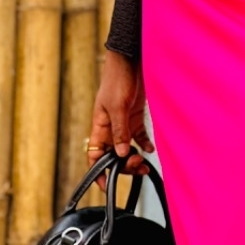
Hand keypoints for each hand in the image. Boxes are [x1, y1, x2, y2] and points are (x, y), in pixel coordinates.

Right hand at [88, 49, 154, 189]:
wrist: (131, 59)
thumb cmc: (118, 78)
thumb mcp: (117, 106)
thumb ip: (118, 131)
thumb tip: (119, 154)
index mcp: (99, 126)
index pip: (94, 155)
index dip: (98, 172)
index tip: (106, 185)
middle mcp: (110, 126)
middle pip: (113, 155)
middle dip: (123, 165)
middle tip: (137, 166)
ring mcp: (123, 121)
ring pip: (126, 147)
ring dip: (134, 157)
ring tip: (144, 163)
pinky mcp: (135, 115)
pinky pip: (138, 135)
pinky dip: (144, 144)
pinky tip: (150, 149)